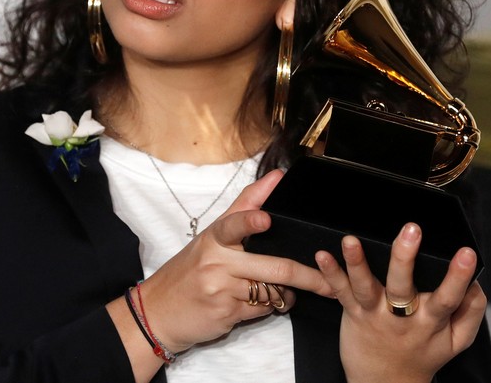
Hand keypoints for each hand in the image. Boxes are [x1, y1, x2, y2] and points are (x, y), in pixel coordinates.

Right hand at [137, 169, 333, 352]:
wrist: (160, 311)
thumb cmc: (190, 270)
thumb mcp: (211, 237)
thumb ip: (245, 208)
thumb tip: (276, 176)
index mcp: (214, 238)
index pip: (233, 224)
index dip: (250, 221)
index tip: (266, 219)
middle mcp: (216, 261)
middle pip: (273, 267)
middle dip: (309, 276)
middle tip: (331, 281)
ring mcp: (221, 290)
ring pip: (273, 291)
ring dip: (288, 293)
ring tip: (291, 291)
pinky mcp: (226, 314)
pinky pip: (263, 310)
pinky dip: (272, 306)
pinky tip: (266, 301)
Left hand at [315, 223, 486, 382]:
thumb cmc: (422, 355)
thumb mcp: (456, 341)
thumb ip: (469, 312)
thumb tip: (476, 283)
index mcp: (430, 322)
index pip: (448, 298)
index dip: (458, 276)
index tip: (466, 252)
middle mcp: (401, 318)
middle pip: (404, 287)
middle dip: (406, 257)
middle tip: (411, 230)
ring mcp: (374, 315)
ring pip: (366, 287)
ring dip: (357, 262)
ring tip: (351, 240)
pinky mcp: (352, 314)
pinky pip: (339, 292)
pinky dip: (330, 273)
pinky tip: (323, 255)